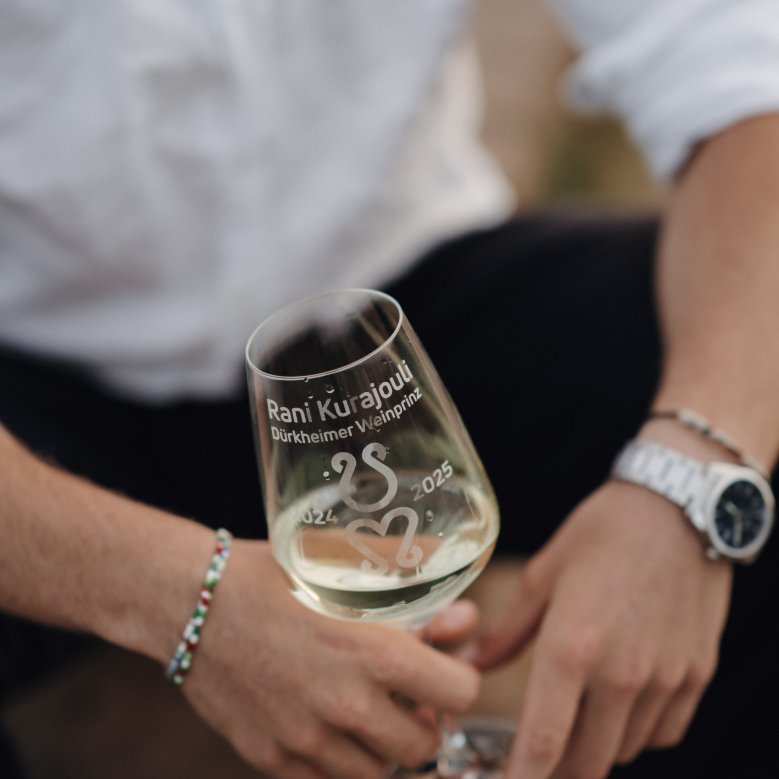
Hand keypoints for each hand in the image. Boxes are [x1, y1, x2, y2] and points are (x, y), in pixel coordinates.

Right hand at [181, 540, 479, 777]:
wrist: (187, 598)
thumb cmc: (269, 573)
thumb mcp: (342, 562)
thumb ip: (409, 579)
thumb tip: (461, 602)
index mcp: (372, 651)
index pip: (461, 693)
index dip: (459, 679)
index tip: (442, 668)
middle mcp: (344, 705)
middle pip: (423, 745)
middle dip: (423, 719)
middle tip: (403, 694)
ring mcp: (304, 740)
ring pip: (378, 773)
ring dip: (382, 746)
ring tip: (363, 708)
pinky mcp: (270, 760)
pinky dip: (337, 761)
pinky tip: (324, 723)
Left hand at [473, 481, 731, 778]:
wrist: (678, 508)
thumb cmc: (601, 534)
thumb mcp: (544, 573)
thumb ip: (508, 629)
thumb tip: (475, 663)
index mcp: (572, 646)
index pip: (544, 740)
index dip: (522, 777)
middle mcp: (622, 674)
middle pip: (586, 762)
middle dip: (557, 770)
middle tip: (539, 754)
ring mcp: (666, 679)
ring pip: (623, 750)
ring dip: (596, 746)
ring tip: (577, 716)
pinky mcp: (696, 675)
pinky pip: (662, 732)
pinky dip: (637, 730)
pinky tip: (621, 701)